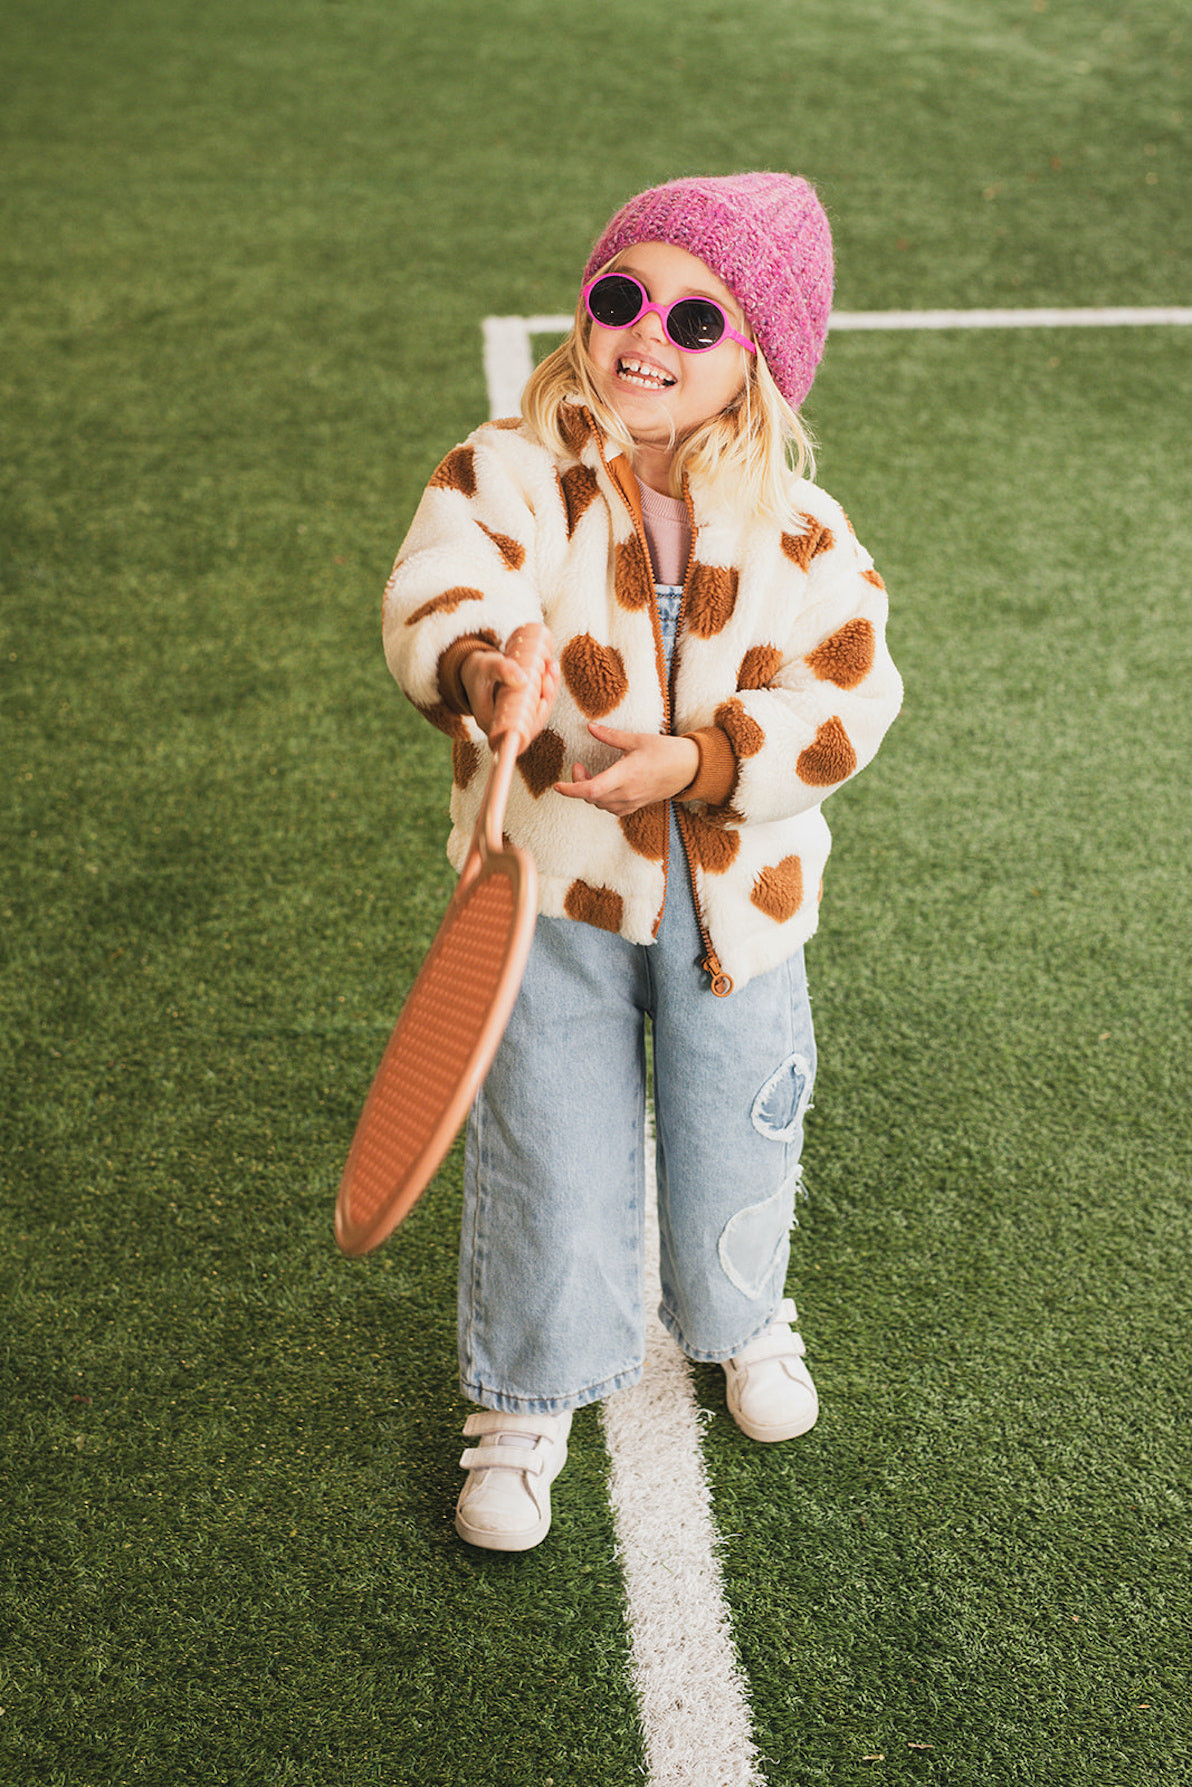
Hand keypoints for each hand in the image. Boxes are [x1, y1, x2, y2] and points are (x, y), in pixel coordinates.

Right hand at [460, 636, 559, 742]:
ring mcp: (514, 719)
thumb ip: (503, 670)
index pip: (517, 728)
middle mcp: (503, 725)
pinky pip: (538, 704)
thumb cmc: (479, 670)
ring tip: (552, 668)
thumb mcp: (487, 666)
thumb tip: (524, 680)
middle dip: (547, 698)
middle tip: (550, 675)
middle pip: (532, 720)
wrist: (476, 670)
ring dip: (550, 691)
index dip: (536, 718)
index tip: (544, 701)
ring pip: (538, 711)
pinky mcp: (521, 711)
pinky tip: (551, 672)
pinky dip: (547, 689)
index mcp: (491, 721)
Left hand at [554, 722, 699, 815]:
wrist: (690, 768)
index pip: (590, 790)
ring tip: (591, 775)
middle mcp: (627, 792)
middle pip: (591, 798)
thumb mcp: (637, 739)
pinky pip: (612, 809)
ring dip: (590, 793)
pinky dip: (602, 801)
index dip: (571, 789)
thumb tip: (590, 727)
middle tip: (580, 767)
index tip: (558, 785)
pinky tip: (604, 787)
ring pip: (600, 805)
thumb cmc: (666, 751)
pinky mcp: (637, 805)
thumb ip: (610, 735)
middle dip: (578, 784)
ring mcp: (632, 802)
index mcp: (626, 775)